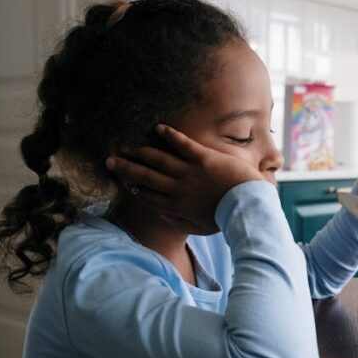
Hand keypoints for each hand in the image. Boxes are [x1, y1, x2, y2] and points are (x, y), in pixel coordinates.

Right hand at [105, 124, 263, 232]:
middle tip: (109, 160)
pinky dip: (169, 135)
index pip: (147, 196)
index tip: (122, 180)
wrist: (247, 205)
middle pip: (145, 176)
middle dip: (125, 168)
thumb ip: (180, 224)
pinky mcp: (203, 157)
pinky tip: (157, 128)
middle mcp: (177, 188)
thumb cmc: (226, 218)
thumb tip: (163, 217)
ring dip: (140, 151)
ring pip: (158, 159)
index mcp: (176, 207)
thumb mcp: (201, 229)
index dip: (132, 187)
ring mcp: (189, 172)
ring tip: (126, 146)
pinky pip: (181, 144)